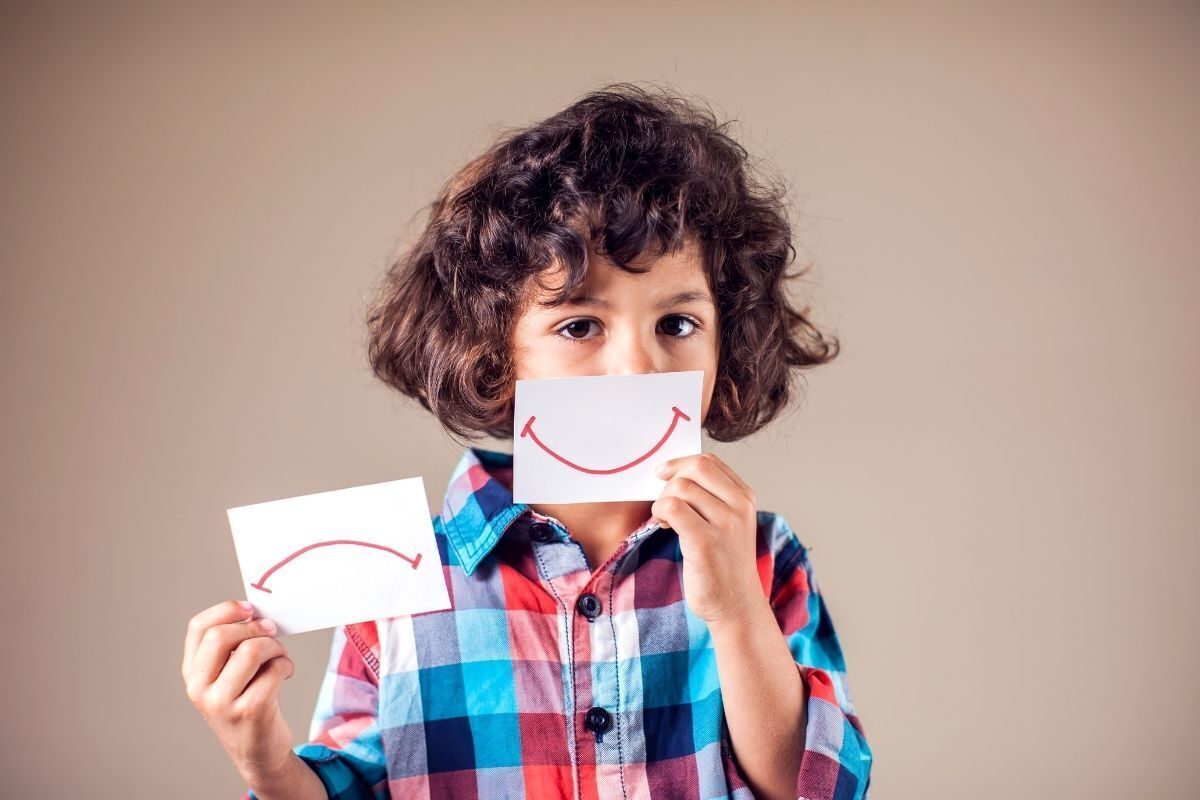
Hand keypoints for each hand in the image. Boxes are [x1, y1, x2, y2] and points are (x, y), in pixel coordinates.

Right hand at [182, 600, 295, 785]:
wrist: (258, 751)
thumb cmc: (246, 703)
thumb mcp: (228, 677)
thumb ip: (232, 648)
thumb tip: (255, 614)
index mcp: (192, 673)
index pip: (198, 628)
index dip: (226, 610)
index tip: (249, 609)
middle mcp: (199, 688)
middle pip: (221, 636)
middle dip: (254, 627)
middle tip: (272, 630)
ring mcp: (222, 703)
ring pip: (251, 650)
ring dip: (275, 646)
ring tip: (280, 655)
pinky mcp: (250, 711)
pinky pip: (274, 670)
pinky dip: (286, 664)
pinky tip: (285, 673)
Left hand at [651, 452, 765, 624]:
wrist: (736, 605)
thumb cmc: (725, 563)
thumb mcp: (729, 524)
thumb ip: (712, 497)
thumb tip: (674, 473)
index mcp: (745, 498)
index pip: (709, 461)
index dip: (681, 464)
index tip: (665, 475)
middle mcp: (739, 507)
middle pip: (695, 468)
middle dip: (671, 479)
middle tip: (664, 501)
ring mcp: (725, 524)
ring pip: (681, 487)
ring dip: (663, 500)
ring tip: (665, 520)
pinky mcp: (704, 542)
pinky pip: (672, 508)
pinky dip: (659, 512)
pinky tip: (663, 526)